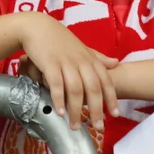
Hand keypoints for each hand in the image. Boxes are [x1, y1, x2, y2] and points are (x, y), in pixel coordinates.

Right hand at [18, 12, 119, 130]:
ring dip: (75, 110)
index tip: (114, 115)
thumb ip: (98, 57)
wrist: (37, 26)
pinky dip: (58, 100)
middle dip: (96, 110)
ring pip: (75, 90)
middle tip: (97, 127)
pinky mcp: (49, 64)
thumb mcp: (81, 47)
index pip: (105, 81)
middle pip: (93, 89)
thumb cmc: (59, 38)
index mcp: (89, 59)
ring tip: (75, 125)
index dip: (111, 99)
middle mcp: (80, 62)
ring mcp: (64, 63)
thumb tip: (116, 63)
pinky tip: (59, 112)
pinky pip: (56, 85)